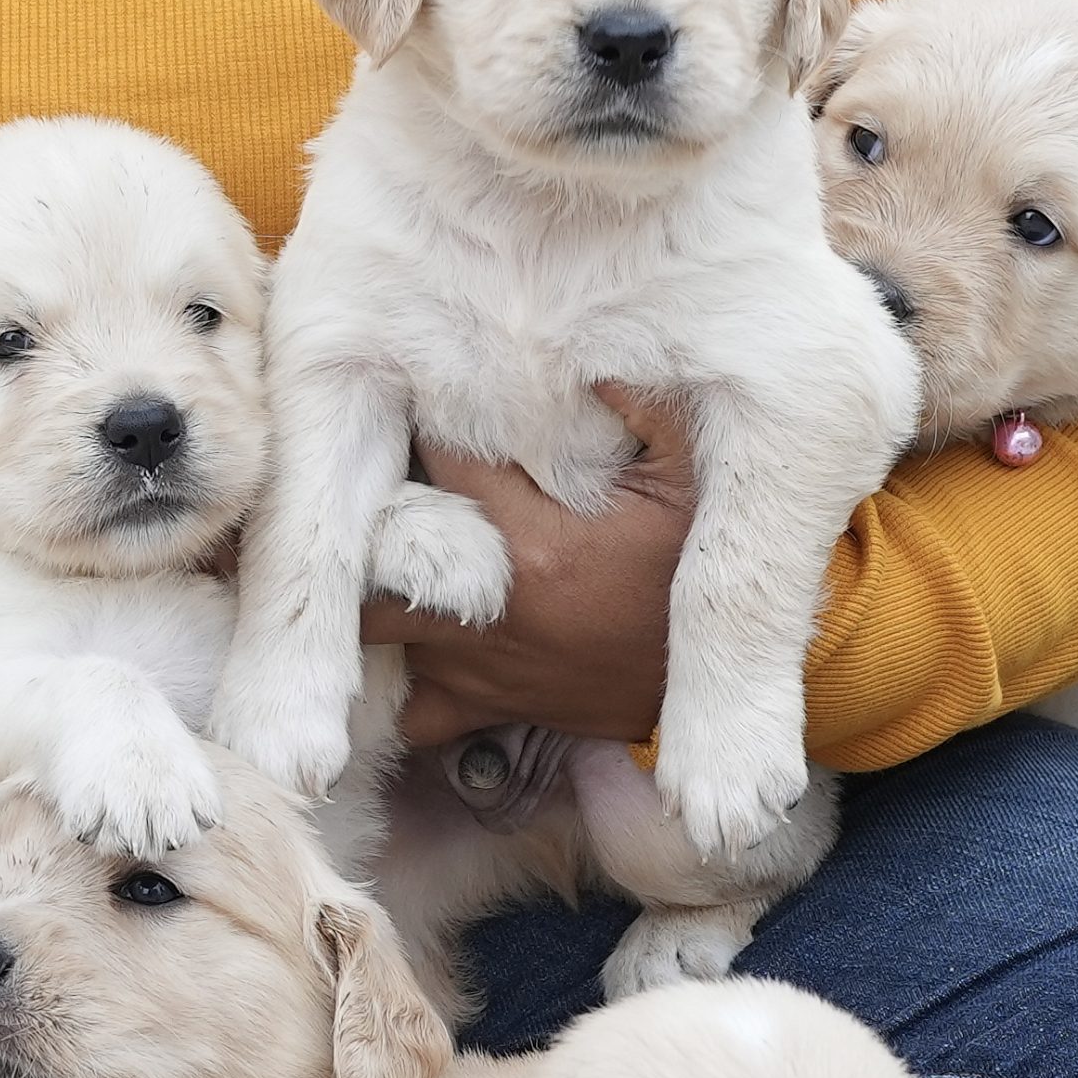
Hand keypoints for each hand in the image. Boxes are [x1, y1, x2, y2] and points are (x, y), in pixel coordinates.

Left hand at [360, 384, 695, 744]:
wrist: (701, 682)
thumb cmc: (687, 576)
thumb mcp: (689, 487)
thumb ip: (654, 417)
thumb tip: (602, 365)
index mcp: (530, 544)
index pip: (440, 465)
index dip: (424, 429)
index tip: (428, 413)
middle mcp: (488, 609)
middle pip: (378, 556)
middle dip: (375, 525)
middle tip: (394, 501)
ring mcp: (477, 665)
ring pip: (381, 629)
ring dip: (381, 595)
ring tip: (396, 564)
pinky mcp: (483, 708)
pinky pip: (413, 713)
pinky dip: (405, 686)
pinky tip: (419, 651)